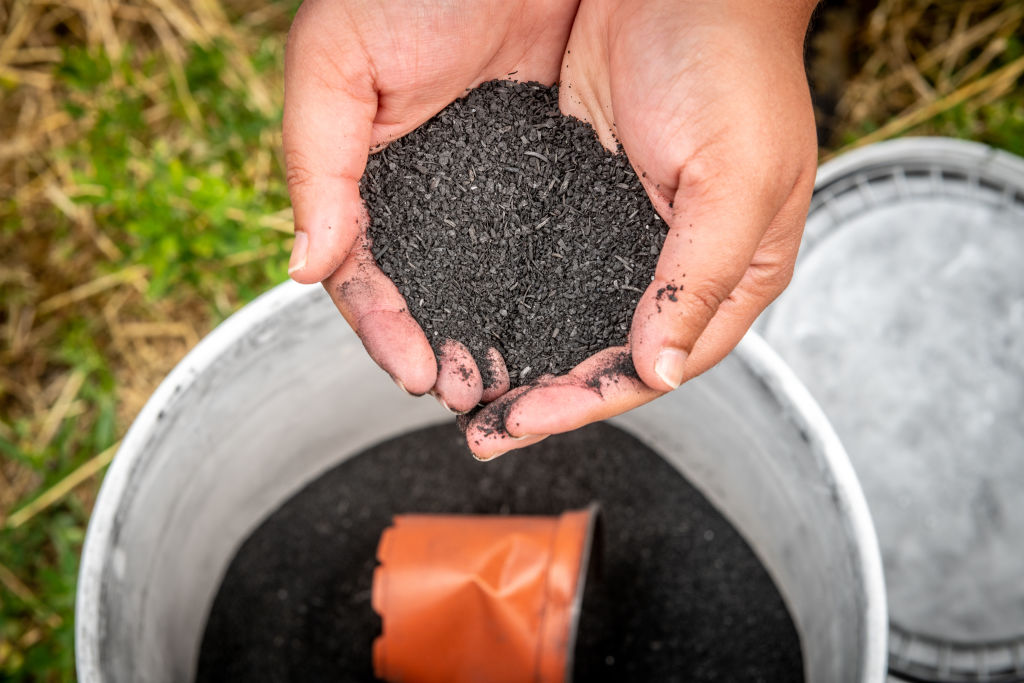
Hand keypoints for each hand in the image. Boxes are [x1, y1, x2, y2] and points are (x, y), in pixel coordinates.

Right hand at [283, 0, 578, 410]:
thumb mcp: (335, 63)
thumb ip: (315, 165)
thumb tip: (303, 267)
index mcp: (362, 178)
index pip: (361, 275)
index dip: (382, 328)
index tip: (413, 370)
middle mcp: (422, 193)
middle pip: (423, 293)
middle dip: (440, 349)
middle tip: (466, 393)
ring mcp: (481, 189)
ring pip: (479, 283)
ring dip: (490, 337)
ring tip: (509, 382)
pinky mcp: (539, 174)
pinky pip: (538, 248)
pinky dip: (539, 294)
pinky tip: (553, 326)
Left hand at [465, 0, 818, 457]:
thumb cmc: (729, 65)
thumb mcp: (734, 180)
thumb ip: (696, 280)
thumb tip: (660, 371)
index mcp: (732, 273)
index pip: (659, 364)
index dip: (591, 400)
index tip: (524, 422)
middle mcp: (677, 264)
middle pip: (610, 355)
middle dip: (548, 396)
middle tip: (483, 427)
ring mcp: (627, 233)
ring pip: (572, 319)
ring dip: (525, 359)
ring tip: (469, 392)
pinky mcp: (582, 198)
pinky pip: (546, 268)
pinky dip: (512, 302)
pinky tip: (474, 322)